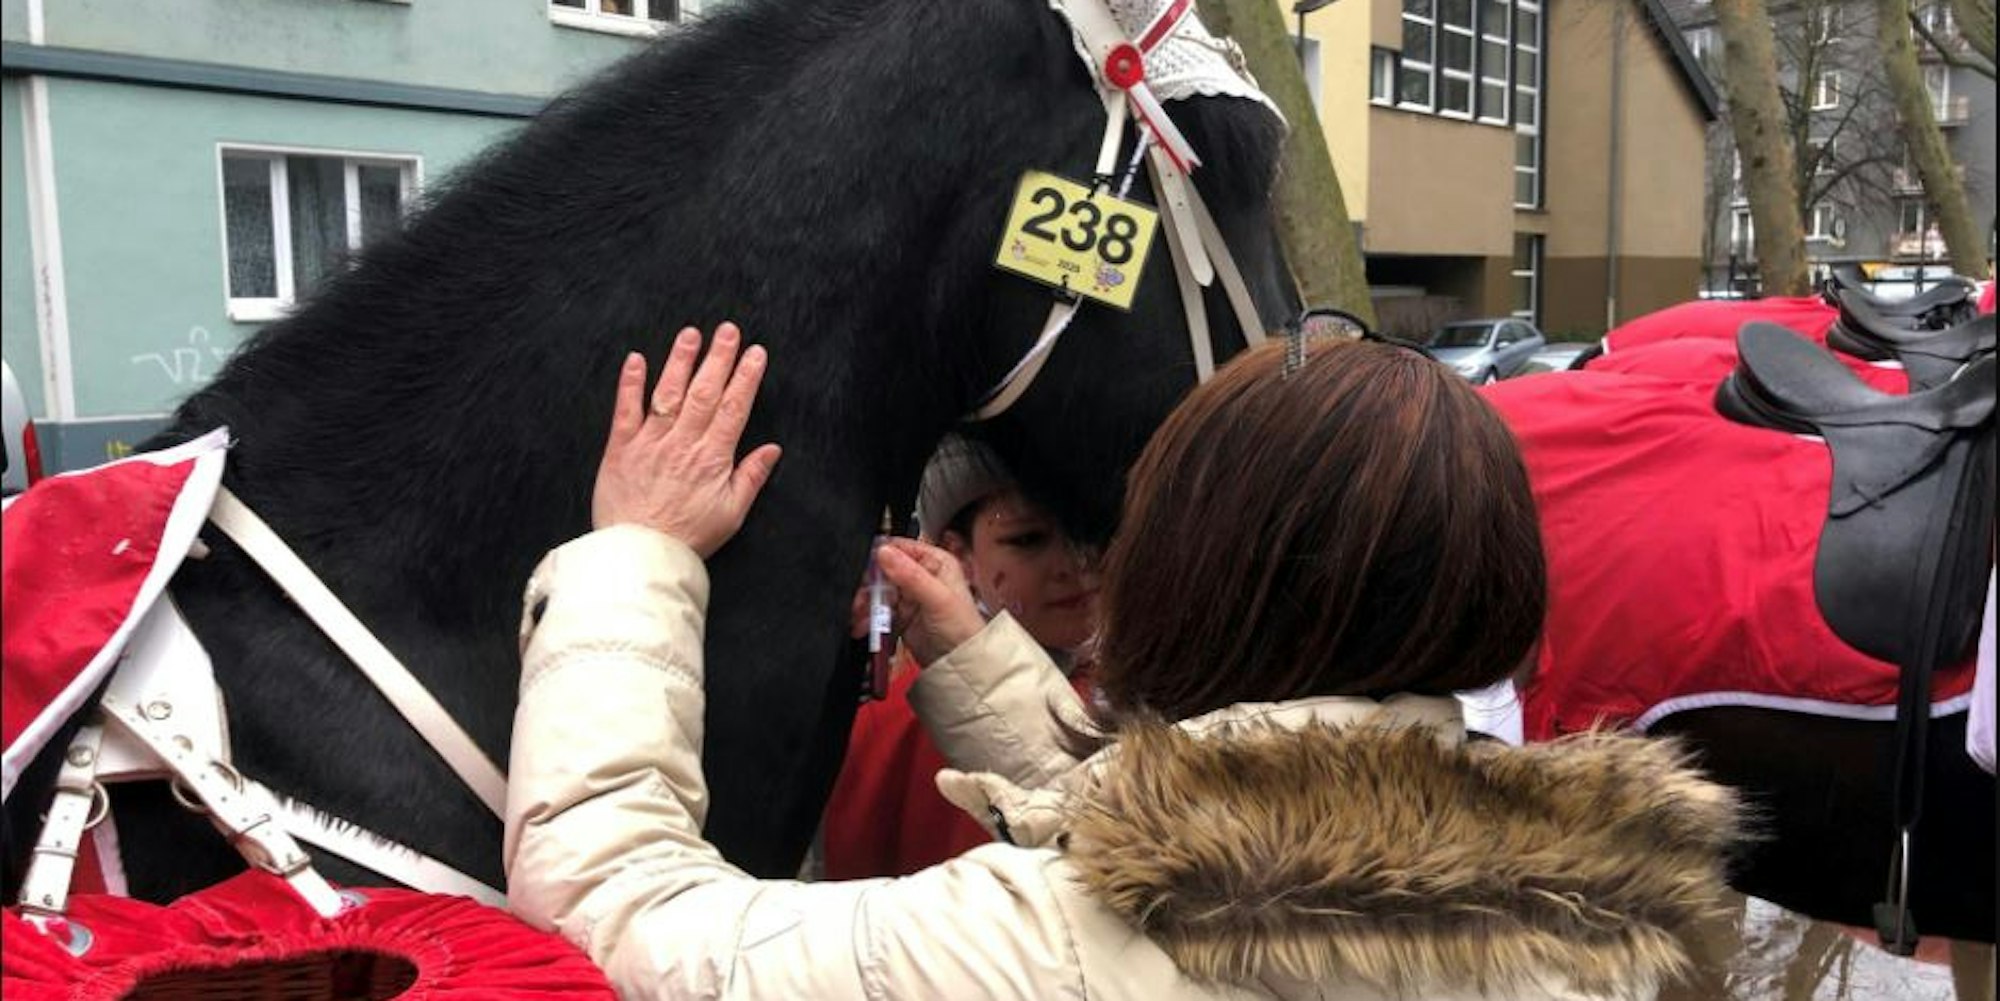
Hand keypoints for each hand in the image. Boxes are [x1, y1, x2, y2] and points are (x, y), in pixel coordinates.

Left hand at [592, 323, 781, 557]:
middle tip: (728, 330)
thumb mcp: (731, 514)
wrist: (641, 555)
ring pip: (668, 393)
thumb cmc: (688, 538)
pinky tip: (637, 359)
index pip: (734, 408)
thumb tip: (772, 450)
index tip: (755, 353)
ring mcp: (650, 443)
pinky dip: (631, 383)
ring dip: (680, 361)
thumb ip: (750, 477)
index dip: (746, 377)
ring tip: (691, 334)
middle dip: (719, 358)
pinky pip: (625, 410)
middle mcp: (683, 443)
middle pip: (705, 392)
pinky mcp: (620, 449)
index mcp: (712, 458)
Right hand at [864, 538, 986, 667]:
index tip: (867, 570)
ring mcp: (909, 596)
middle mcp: (920, 576)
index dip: (881, 557)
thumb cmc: (962, 629)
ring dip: (866, 604)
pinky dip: (869, 619)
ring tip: (860, 618)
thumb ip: (910, 574)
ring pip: (877, 592)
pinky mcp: (900, 616)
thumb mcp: (938, 598)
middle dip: (869, 586)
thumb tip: (884, 552)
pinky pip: (877, 612)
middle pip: (883, 571)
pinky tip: (864, 626)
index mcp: (934, 562)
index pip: (901, 548)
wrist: (960, 663)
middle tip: (861, 600)